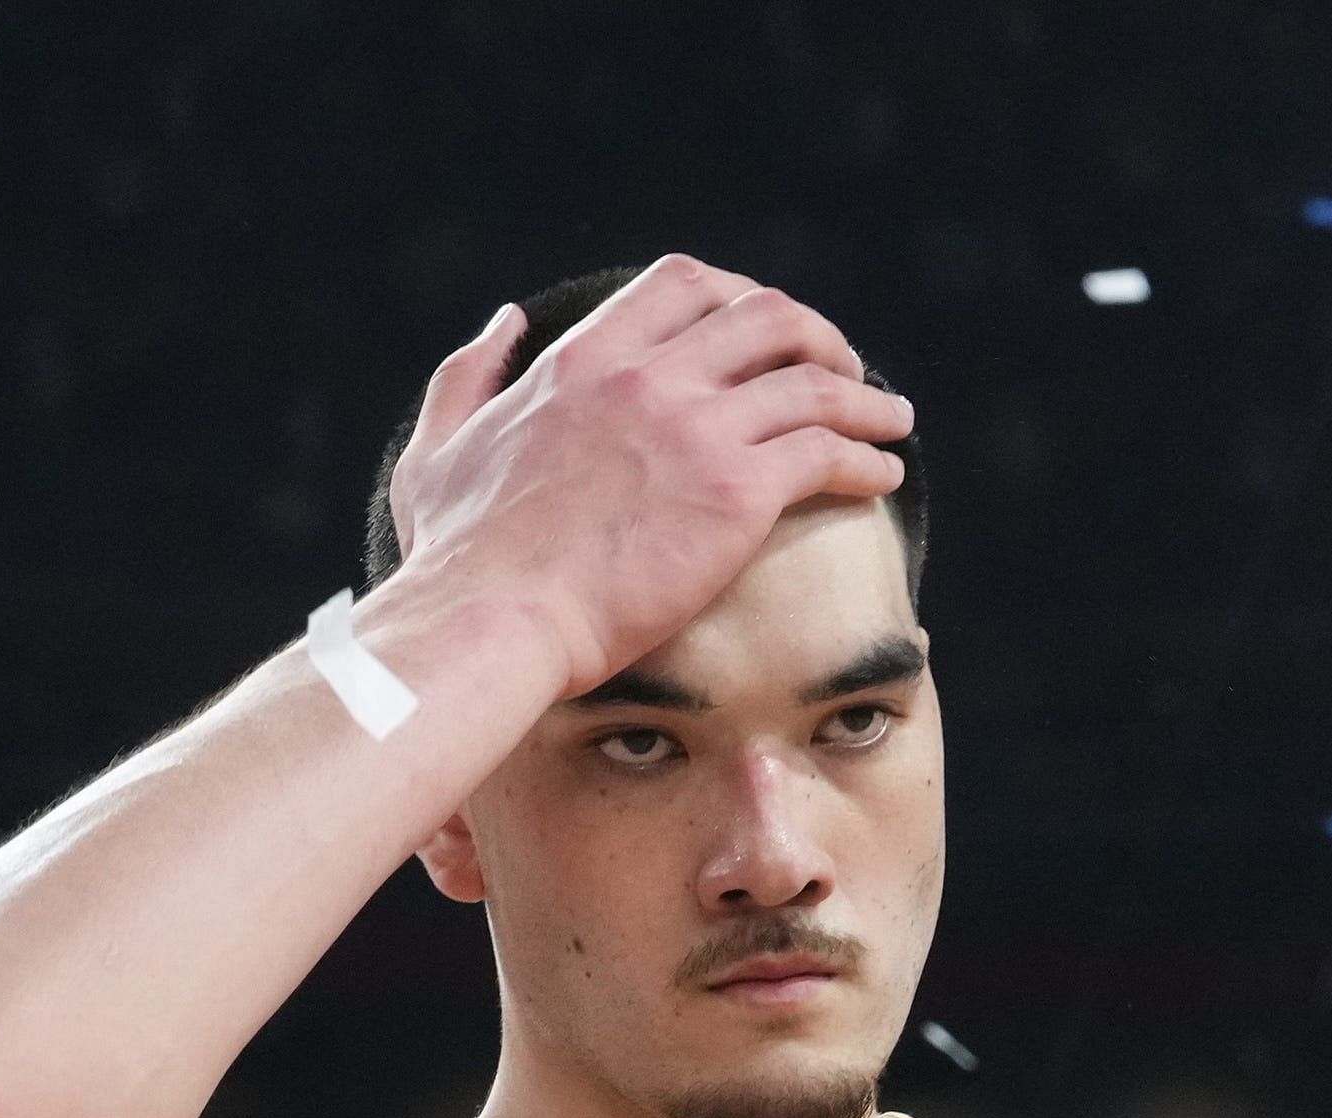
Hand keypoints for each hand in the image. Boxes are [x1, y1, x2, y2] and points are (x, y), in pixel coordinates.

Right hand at [379, 259, 913, 703]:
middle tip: (843, 371)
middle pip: (765, 317)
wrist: (492, 619)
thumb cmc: (460, 558)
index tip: (767, 331)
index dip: (740, 297)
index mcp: (583, 358)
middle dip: (817, 337)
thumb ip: (470, 373)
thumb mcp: (440, 445)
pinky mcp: (736, 494)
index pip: (684, 284)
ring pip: (813, 383)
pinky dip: (867, 458)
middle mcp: (647, 377)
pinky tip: (883, 479)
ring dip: (864, 398)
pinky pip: (828, 453)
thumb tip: (505, 319)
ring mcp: (695, 430)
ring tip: (891, 422)